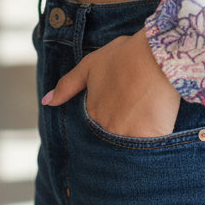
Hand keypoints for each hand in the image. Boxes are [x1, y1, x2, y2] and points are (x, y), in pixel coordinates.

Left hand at [41, 28, 180, 137]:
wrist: (157, 55)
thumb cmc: (125, 56)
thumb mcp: (91, 65)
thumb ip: (67, 85)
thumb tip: (47, 102)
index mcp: (92, 114)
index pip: (93, 131)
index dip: (107, 122)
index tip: (117, 113)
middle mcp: (106, 129)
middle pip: (111, 141)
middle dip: (119, 135)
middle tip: (132, 118)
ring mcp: (127, 137)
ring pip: (129, 149)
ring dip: (134, 140)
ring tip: (145, 125)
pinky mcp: (149, 139)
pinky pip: (149, 148)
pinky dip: (152, 142)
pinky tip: (158, 126)